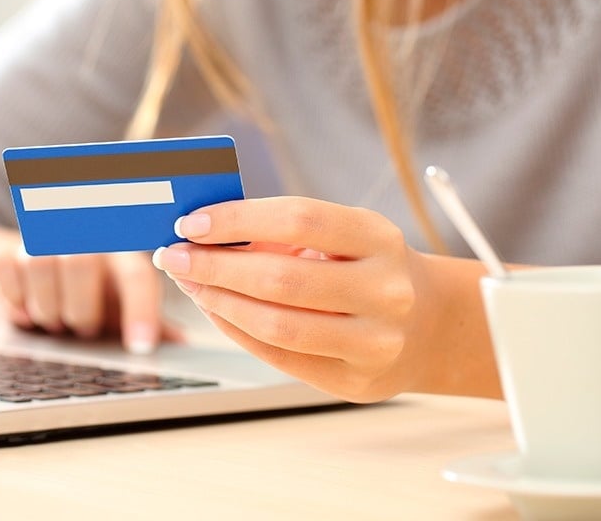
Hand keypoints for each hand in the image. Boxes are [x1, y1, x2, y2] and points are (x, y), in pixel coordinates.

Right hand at [0, 248, 182, 353]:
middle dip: (81, 311)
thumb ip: (147, 320)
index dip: (140, 310)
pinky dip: (14, 300)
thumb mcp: (116, 305)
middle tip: (82, 327)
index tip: (141, 347)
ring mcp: (39, 241)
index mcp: (117, 251)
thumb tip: (183, 344)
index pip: (136, 275)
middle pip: (81, 264)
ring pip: (40, 265)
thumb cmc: (83, 293)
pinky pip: (4, 270)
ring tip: (54, 321)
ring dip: (47, 308)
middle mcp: (79, 238)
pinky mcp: (3, 253)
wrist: (24, 273)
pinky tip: (24, 311)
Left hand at [152, 196, 432, 401]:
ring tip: (189, 283)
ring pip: (277, 325)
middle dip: (215, 266)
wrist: (427, 325)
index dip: (239, 219)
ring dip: (218, 302)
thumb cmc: (362, 267)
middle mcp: (385, 291)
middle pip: (281, 278)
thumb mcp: (340, 235)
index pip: (300, 220)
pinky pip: (279, 357)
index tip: (190, 222)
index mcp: (379, 239)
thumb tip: (200, 230)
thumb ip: (279, 230)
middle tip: (173, 255)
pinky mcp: (355, 381)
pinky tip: (214, 310)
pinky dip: (236, 330)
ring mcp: (375, 342)